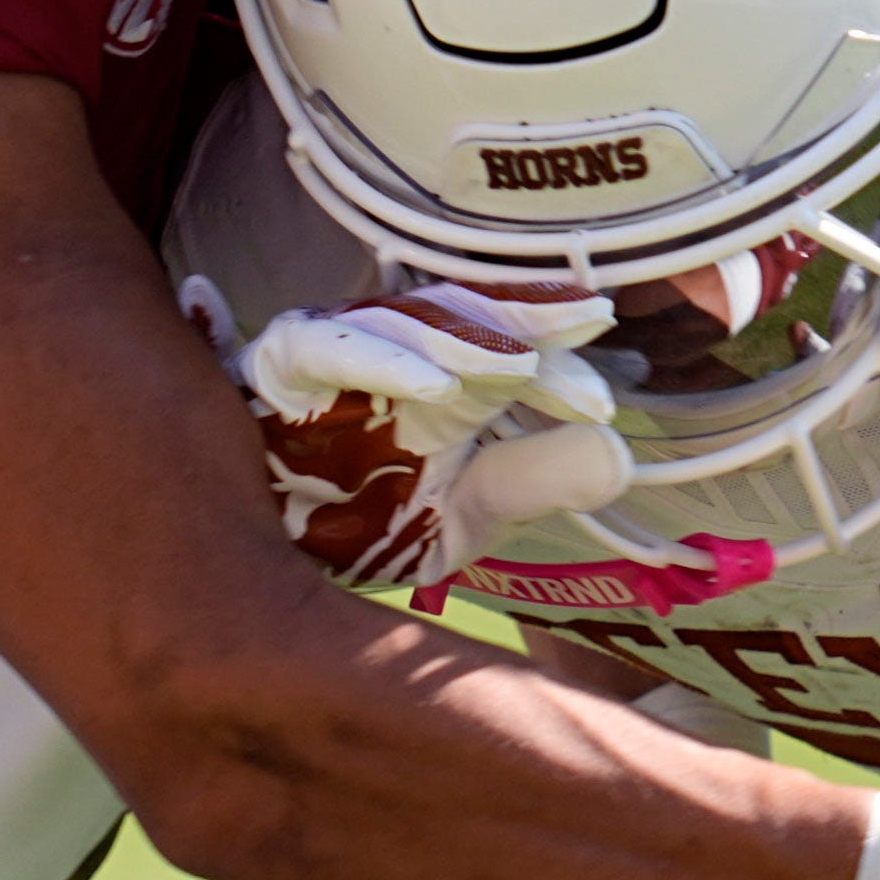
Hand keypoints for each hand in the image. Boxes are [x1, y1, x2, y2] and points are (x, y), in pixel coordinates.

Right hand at [206, 282, 630, 590]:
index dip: (563, 366)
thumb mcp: (465, 514)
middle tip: (590, 321)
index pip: (519, 350)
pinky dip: (380, 358)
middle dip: (532, 313)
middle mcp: (402, 350)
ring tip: (520, 363)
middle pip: (474, 312)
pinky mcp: (280, 360)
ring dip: (466, 337)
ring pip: (407, 317)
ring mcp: (342, 345)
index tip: (604, 401)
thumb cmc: (366, 522)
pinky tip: (434, 384)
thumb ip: (533, 482)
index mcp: (454, 380)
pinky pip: (328, 344)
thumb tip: (623, 457)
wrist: (257, 567)